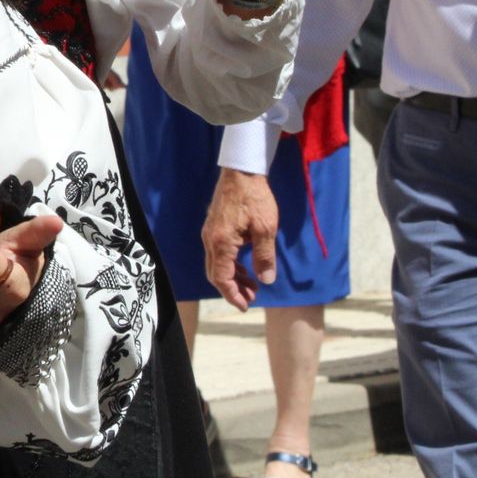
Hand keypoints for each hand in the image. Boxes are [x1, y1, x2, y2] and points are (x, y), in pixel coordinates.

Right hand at [202, 167, 277, 310]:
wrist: (241, 171)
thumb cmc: (255, 198)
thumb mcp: (266, 229)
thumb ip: (264, 256)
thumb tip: (266, 280)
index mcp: (221, 242)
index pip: (221, 277)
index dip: (232, 295)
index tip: (246, 306)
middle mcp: (210, 239)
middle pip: (215, 273)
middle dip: (232, 289)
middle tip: (252, 298)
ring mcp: (210, 233)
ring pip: (216, 264)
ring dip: (232, 277)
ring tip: (253, 285)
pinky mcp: (214, 227)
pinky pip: (218, 253)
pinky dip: (230, 265)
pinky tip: (245, 266)